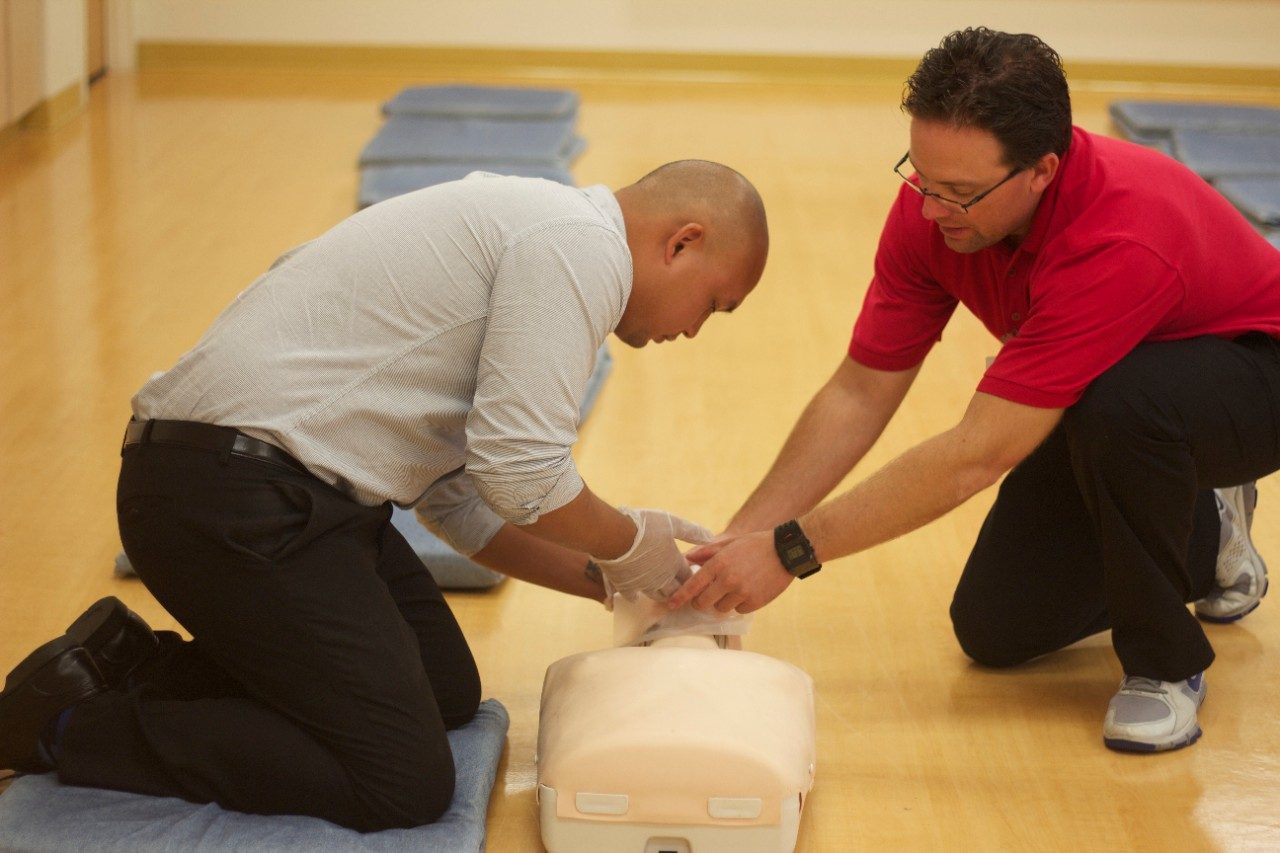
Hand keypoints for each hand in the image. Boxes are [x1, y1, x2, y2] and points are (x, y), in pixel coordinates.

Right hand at [595, 507, 712, 600]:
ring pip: (657, 596)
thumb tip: (711, 537)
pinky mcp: (626, 587)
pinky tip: (636, 596)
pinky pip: (633, 597)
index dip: (691, 576)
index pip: (688, 576)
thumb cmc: (644, 527)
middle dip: (679, 590)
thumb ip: (692, 532)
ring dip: (662, 595)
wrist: (615, 536)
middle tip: (681, 589)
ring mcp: (644, 585)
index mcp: (674, 563)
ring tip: (664, 594)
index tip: (692, 576)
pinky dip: (636, 597)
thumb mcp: (672, 524)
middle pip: (675, 591)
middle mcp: (662, 578)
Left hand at [666, 530, 793, 613]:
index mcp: (719, 563)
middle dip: (702, 602)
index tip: (671, 605)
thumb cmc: (756, 544)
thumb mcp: (730, 542)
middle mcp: (728, 580)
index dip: (680, 597)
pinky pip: (739, 610)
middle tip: (707, 596)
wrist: (786, 551)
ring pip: (721, 608)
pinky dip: (741, 604)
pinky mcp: (755, 602)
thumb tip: (688, 558)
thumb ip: (708, 552)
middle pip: (704, 603)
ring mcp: (742, 592)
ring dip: (724, 602)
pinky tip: (749, 590)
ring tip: (735, 588)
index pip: (693, 585)